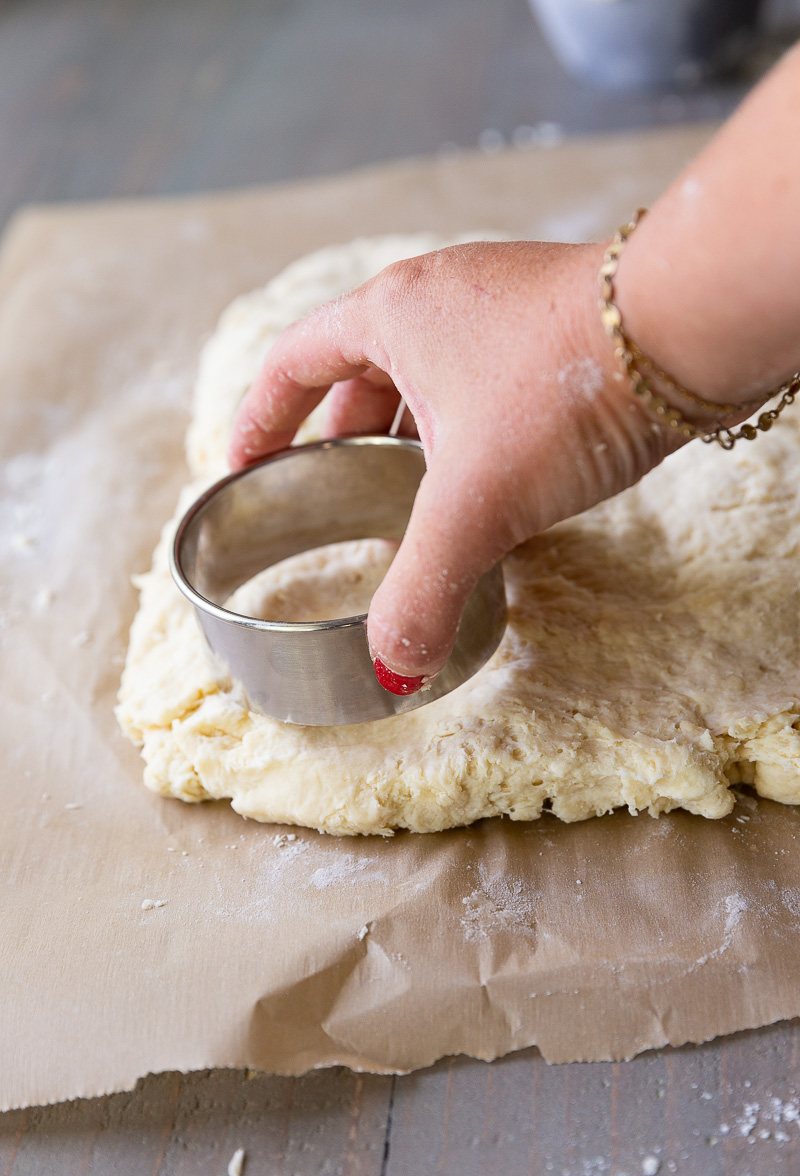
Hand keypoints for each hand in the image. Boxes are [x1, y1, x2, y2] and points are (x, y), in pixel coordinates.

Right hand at [229, 240, 673, 689]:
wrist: (691, 325)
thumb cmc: (566, 388)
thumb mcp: (477, 500)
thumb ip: (424, 585)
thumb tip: (392, 665)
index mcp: (393, 313)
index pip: (293, 360)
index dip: (260, 417)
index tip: (244, 463)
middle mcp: (442, 295)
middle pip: (361, 371)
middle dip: (342, 440)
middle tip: (335, 500)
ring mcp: (504, 304)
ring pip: (430, 377)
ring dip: (412, 436)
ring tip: (412, 500)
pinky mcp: (558, 326)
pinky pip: (486, 380)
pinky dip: (469, 431)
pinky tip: (491, 480)